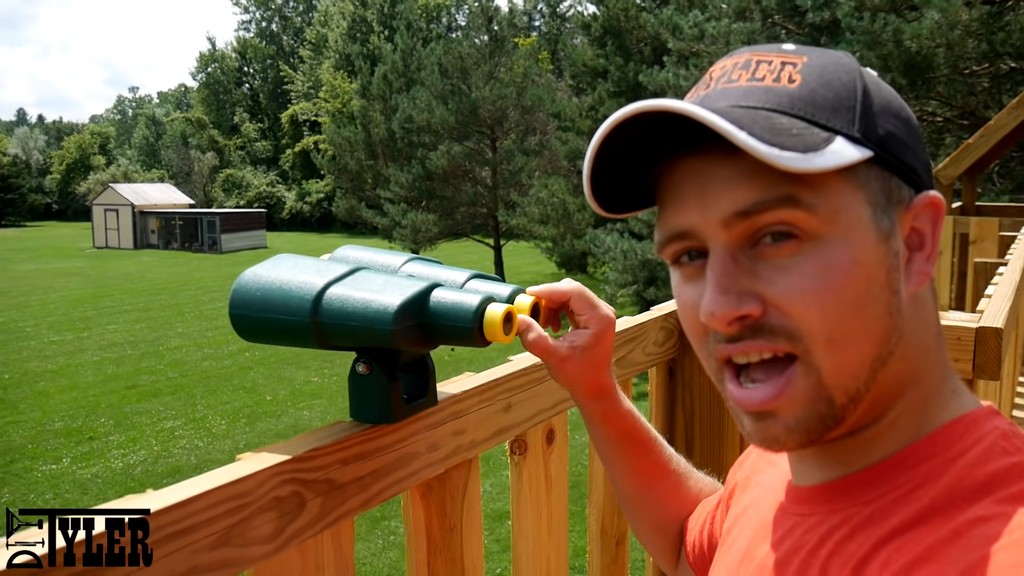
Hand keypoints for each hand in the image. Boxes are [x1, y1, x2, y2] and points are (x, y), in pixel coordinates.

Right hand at [516, 278, 617, 399]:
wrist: (594, 387)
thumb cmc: (579, 375)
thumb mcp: (554, 357)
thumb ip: (534, 338)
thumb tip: (517, 319)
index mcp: (599, 317)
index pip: (573, 291)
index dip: (549, 290)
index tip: (529, 295)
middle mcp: (601, 310)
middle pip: (571, 290)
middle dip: (549, 298)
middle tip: (532, 310)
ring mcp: (598, 313)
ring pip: (569, 295)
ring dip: (552, 304)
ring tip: (542, 323)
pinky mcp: (592, 317)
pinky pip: (571, 303)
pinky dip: (557, 310)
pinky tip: (551, 325)